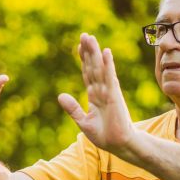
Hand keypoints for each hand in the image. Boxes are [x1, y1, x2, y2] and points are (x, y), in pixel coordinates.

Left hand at [59, 33, 136, 153]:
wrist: (119, 145)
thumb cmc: (105, 135)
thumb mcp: (83, 121)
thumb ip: (73, 108)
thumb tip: (60, 95)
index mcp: (95, 96)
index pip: (88, 73)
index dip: (83, 60)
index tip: (78, 46)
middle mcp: (102, 90)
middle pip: (93, 67)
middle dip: (88, 51)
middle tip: (84, 35)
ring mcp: (109, 91)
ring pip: (100, 68)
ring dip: (95, 53)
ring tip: (90, 38)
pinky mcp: (115, 95)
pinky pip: (110, 77)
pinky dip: (107, 64)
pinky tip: (105, 52)